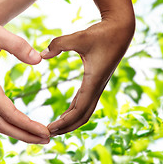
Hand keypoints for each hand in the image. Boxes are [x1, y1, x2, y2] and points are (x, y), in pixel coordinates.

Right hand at [0, 12, 49, 143]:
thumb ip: (19, 45)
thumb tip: (39, 60)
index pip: (8, 113)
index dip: (28, 125)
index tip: (46, 132)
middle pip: (2, 125)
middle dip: (25, 135)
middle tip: (48, 139)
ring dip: (17, 132)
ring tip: (38, 136)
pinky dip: (9, 123)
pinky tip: (22, 124)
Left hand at [41, 18, 134, 136]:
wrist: (121, 29)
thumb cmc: (101, 33)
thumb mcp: (79, 37)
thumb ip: (59, 44)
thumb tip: (41, 55)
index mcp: (93, 81)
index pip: (78, 110)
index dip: (64, 122)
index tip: (49, 129)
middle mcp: (97, 87)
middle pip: (82, 116)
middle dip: (66, 127)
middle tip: (48, 134)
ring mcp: (98, 85)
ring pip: (85, 111)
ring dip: (71, 121)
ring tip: (55, 128)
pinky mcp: (96, 81)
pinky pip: (85, 101)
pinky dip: (75, 110)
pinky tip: (66, 113)